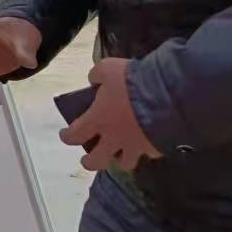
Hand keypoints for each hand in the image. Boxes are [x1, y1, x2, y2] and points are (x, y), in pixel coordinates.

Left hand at [61, 58, 162, 172]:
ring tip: (121, 153)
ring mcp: (135, 147)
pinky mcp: (155, 148)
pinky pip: (148, 154)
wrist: (166, 95)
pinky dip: (146, 150)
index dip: (67, 137)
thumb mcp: (108, 68)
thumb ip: (97, 75)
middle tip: (89, 158)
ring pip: (125, 164)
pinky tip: (147, 143)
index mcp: (97, 120)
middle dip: (90, 162)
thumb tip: (93, 81)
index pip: (74, 135)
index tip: (65, 135)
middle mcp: (114, 139)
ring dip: (120, 159)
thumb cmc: (132, 82)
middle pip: (96, 161)